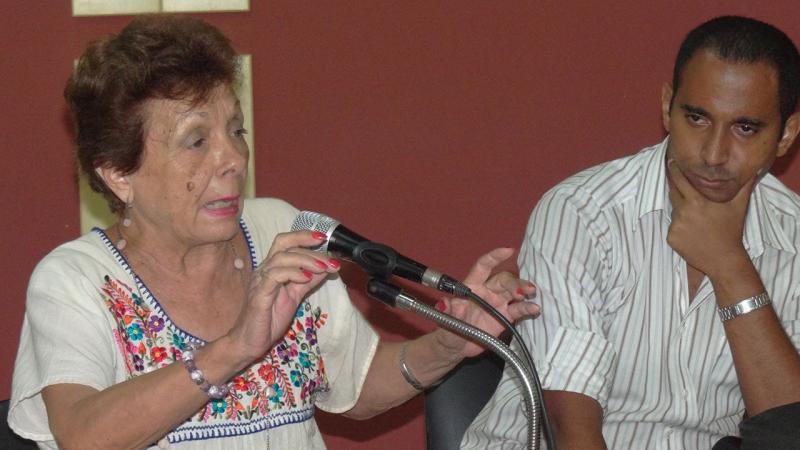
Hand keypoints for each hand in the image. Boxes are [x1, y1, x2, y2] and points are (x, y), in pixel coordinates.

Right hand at [226, 231, 339, 366]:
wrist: (250, 342)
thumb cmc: (269, 319)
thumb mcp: (295, 297)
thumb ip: (309, 282)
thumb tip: (327, 267)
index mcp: (272, 268)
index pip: (286, 243)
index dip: (304, 236)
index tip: (324, 237)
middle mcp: (264, 270)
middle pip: (283, 245)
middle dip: (308, 245)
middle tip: (329, 257)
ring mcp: (260, 281)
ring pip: (281, 258)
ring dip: (305, 260)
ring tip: (322, 267)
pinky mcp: (259, 295)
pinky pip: (274, 276)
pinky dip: (292, 273)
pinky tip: (306, 278)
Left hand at [434, 247, 539, 357]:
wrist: (457, 347)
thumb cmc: (448, 329)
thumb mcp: (445, 321)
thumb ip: (448, 312)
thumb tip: (445, 303)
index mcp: (471, 286)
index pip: (483, 266)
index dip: (494, 257)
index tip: (508, 250)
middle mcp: (486, 291)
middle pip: (503, 279)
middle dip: (514, 282)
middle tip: (521, 291)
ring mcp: (497, 303)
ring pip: (513, 291)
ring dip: (523, 290)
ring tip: (530, 292)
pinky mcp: (505, 316)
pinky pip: (518, 309)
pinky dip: (527, 308)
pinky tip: (535, 309)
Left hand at [666, 159, 753, 277]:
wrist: (724, 259)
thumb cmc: (731, 231)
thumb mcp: (738, 207)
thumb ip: (743, 187)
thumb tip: (752, 171)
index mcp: (697, 202)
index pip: (680, 181)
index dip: (674, 170)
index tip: (670, 161)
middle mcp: (683, 212)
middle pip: (673, 194)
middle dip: (677, 190)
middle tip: (684, 191)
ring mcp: (675, 226)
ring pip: (674, 212)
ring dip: (681, 211)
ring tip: (697, 220)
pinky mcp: (671, 238)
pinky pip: (672, 228)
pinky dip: (679, 228)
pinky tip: (692, 233)